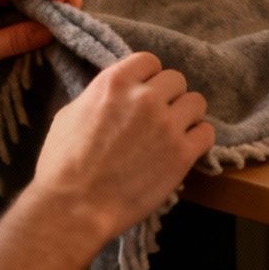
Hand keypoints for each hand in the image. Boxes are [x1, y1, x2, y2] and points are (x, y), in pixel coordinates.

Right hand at [20, 52, 214, 245]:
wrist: (73, 208)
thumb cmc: (62, 166)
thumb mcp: (69, 115)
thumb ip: (98, 97)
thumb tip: (115, 96)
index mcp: (115, 83)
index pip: (150, 61)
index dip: (149, 78)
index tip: (145, 93)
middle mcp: (145, 97)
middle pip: (176, 80)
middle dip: (168, 97)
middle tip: (158, 118)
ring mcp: (167, 124)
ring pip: (196, 102)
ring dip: (186, 116)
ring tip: (173, 134)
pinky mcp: (182, 153)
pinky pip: (207, 133)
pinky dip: (198, 140)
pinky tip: (184, 150)